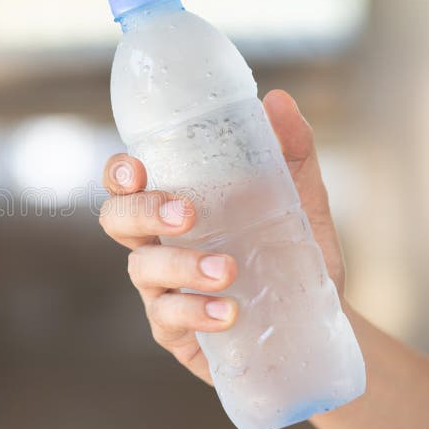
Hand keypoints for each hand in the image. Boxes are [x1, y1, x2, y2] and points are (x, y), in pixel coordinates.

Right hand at [99, 89, 345, 384]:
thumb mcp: (297, 197)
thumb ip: (290, 149)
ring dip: (180, 266)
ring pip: (142, 270)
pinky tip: (228, 313)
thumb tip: (277, 99)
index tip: (138, 169)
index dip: (118, 173)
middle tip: (185, 213)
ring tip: (229, 270)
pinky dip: (195, 312)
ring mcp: (161, 288)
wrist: (312, 319)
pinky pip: (168, 318)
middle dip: (142, 212)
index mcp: (174, 205)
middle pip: (117, 221)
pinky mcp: (174, 329)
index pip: (126, 183)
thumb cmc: (289, 250)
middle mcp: (157, 243)